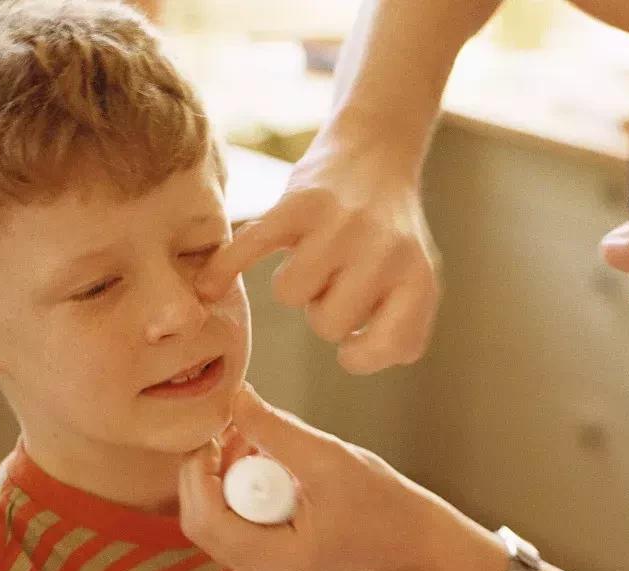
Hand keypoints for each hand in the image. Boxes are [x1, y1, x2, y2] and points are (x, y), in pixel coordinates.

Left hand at [178, 382, 442, 570]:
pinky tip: (269, 460)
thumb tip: (235, 397)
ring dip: (227, 473)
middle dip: (212, 469)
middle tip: (236, 428)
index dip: (200, 470)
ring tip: (257, 440)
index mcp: (273, 560)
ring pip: (216, 516)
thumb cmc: (379, 502)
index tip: (215, 430)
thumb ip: (275, 429)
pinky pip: (235, 517)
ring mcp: (263, 565)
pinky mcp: (270, 553)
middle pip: (202, 519)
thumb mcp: (326, 457)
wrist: (410, 534)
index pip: (205, 519)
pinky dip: (243, 484)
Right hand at [196, 144, 440, 374]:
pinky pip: (253, 247)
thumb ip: (402, 330)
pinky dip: (226, 268)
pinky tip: (210, 286)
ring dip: (295, 285)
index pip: (386, 348)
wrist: (376, 154)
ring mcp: (343, 224)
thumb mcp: (415, 281)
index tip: (356, 336)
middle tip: (336, 282)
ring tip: (315, 259)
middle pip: (327, 325)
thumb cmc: (388, 234)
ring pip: (290, 294)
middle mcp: (386, 251)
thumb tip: (357, 358)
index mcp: (418, 277)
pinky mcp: (301, 201)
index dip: (361, 353)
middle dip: (323, 312)